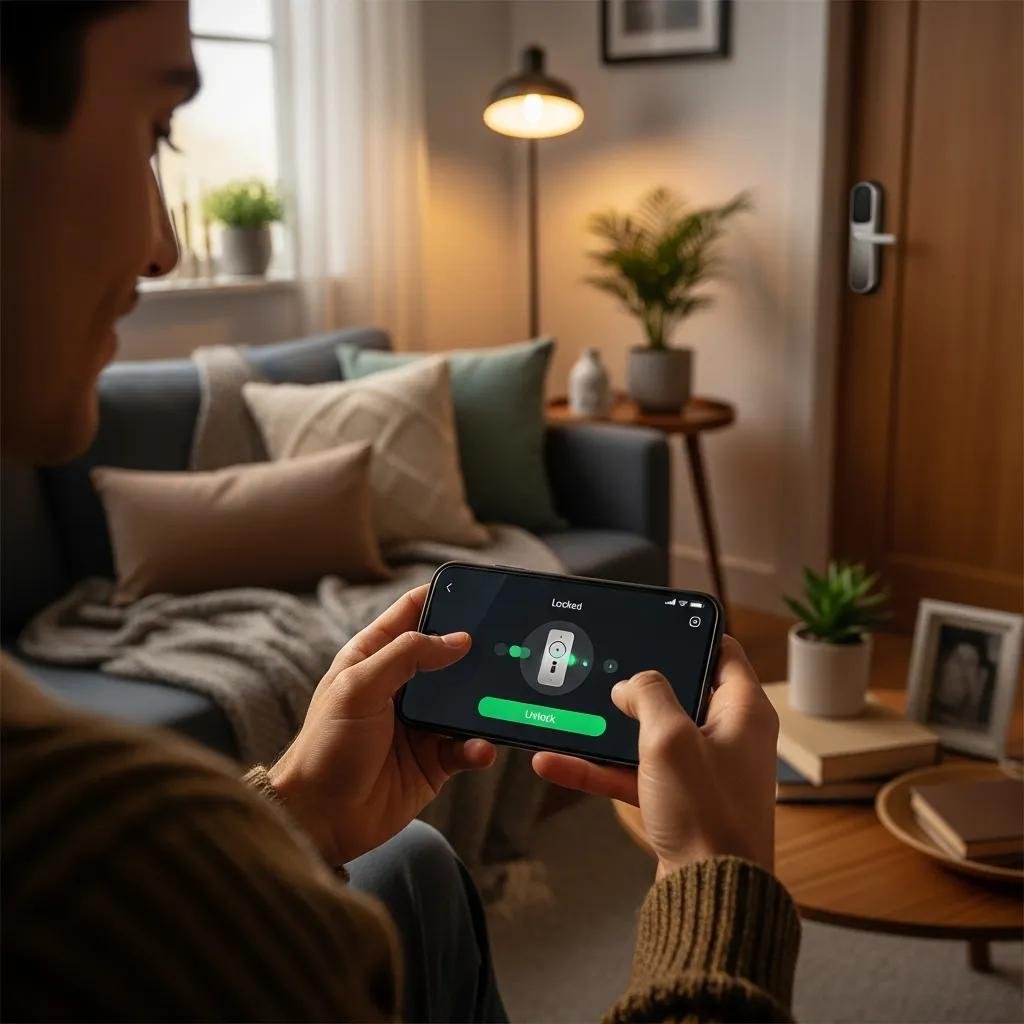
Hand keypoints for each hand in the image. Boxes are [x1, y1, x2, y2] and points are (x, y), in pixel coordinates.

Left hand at [267, 585, 495, 865]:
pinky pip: (467, 746)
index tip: (478, 590)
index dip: (443, 598)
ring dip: (484, 701)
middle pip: (448, 654)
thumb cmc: (326, 746)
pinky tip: (480, 748)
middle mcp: (401, 685)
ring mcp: (420, 722)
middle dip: (477, 650)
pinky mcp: (434, 760)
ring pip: (465, 700)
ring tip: (501, 700)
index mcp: (375, 656)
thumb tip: (458, 639)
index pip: (414, 612)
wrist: (320, 819)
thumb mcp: (360, 687)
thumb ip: (407, 655)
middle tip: (507, 645)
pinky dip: (478, 746)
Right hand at [532, 636, 777, 876]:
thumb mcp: (670, 737)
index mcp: (743, 710)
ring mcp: (702, 768)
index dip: (689, 633)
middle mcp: (728, 735)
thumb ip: (648, 694)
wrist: (708, 894)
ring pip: (649, 734)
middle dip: (636, 682)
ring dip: (608, 727)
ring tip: (568, 714)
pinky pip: (635, 771)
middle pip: (678, 690)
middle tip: (603, 665)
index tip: (655, 622)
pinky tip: (557, 762)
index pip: (722, 650)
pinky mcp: (679, 798)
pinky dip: (600, 766)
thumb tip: (629, 685)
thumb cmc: (706, 813)